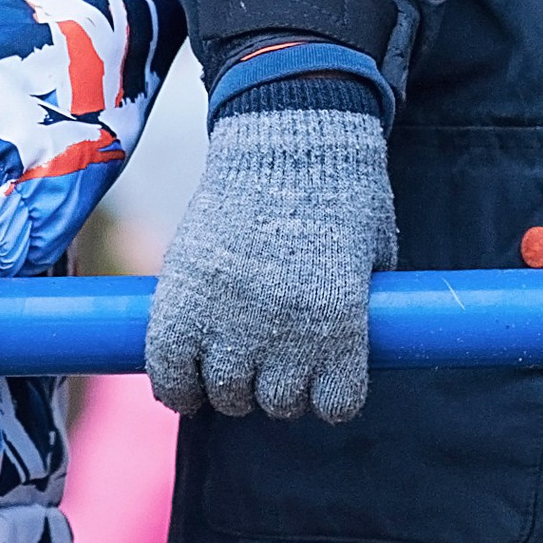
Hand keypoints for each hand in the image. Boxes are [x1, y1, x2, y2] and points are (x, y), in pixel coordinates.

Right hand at [146, 92, 396, 422]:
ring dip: (229, 385)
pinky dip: (177, 386)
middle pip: (277, 403)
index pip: (335, 405)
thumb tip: (355, 350)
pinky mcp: (181, 297)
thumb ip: (361, 309)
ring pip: (226, 394)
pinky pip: (171, 372)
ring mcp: (228, 315)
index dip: (329, 393)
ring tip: (230, 358)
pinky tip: (185, 381)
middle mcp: (285, 330)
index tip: (322, 377)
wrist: (285, 137)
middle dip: (276, 386)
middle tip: (271, 358)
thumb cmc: (340, 191)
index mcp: (339, 323)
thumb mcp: (372, 256)